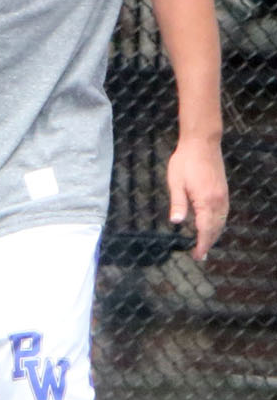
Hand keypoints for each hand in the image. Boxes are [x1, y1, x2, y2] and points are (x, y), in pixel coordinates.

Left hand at [166, 136, 228, 260]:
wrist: (201, 143)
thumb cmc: (185, 161)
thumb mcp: (175, 182)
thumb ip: (178, 203)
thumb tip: (176, 222)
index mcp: (206, 200)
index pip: (205, 229)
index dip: (202, 244)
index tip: (197, 256)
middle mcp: (218, 200)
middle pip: (216, 228)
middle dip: (208, 243)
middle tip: (199, 256)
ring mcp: (223, 195)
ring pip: (221, 221)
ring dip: (214, 234)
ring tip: (205, 245)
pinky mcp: (223, 191)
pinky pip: (223, 213)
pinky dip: (218, 223)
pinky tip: (211, 226)